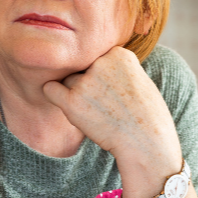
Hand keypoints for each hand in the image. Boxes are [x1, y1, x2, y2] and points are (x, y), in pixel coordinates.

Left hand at [42, 47, 182, 197]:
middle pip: (82, 67)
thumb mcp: (140, 80)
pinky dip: (54, 95)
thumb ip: (117, 68)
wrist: (146, 144)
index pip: (97, 57)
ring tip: (96, 111)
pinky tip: (69, 106)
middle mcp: (101, 63)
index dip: (103, 73)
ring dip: (76, 93)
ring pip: (69, 80)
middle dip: (89, 82)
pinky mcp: (72, 102)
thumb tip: (92, 64)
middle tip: (103, 102)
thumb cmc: (147, 116)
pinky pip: (50, 89)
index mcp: (119, 54)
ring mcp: (85, 82)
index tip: (114, 89)